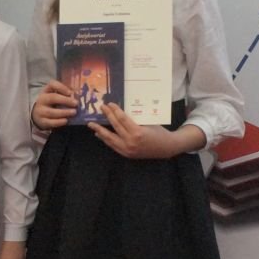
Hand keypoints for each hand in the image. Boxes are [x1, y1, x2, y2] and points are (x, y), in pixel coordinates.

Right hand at [31, 80, 77, 129]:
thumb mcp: (55, 95)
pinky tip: (66, 121)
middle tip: (76, 103)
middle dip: (65, 100)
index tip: (70, 92)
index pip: (52, 84)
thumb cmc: (51, 103)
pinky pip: (50, 122)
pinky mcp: (42, 121)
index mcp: (47, 91)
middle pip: (52, 98)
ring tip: (74, 112)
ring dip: (64, 112)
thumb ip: (65, 93)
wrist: (38, 115)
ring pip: (51, 112)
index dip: (61, 87)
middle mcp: (42, 100)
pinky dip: (59, 122)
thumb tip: (77, 93)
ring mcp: (41, 111)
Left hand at [88, 103, 203, 158]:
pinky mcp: (127, 154)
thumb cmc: (159, 132)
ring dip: (100, 131)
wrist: (166, 148)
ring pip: (110, 139)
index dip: (114, 110)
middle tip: (100, 108)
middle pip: (115, 127)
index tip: (109, 104)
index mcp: (137, 132)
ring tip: (92, 125)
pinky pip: (113, 146)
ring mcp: (128, 149)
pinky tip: (99, 135)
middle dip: (107, 116)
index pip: (122, 119)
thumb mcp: (148, 122)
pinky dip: (106, 140)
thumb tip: (120, 111)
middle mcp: (131, 142)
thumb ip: (134, 119)